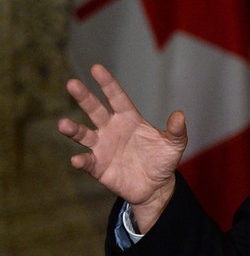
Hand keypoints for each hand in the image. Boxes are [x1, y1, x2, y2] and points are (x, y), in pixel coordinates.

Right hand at [58, 64, 185, 231]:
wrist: (156, 186)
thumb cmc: (163, 160)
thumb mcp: (174, 144)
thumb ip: (177, 130)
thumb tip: (179, 115)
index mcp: (128, 118)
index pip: (116, 97)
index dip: (107, 84)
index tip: (96, 68)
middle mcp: (111, 129)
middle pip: (95, 110)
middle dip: (84, 97)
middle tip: (72, 83)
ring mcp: (102, 147)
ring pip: (84, 135)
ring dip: (73, 130)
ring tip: (62, 124)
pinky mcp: (98, 167)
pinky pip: (87, 161)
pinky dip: (81, 160)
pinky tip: (77, 159)